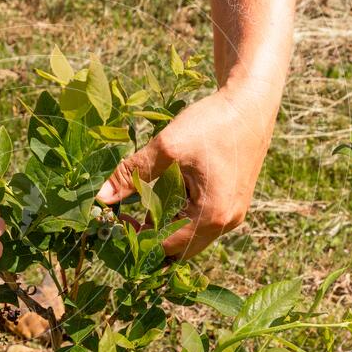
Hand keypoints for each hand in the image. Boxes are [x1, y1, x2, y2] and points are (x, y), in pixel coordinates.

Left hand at [96, 86, 277, 258]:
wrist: (250, 103)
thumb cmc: (212, 123)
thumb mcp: (167, 148)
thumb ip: (132, 174)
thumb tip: (101, 196)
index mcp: (213, 215)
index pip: (167, 246)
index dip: (138, 239)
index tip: (115, 222)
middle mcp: (226, 222)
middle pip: (179, 247)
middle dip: (149, 236)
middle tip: (122, 218)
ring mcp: (232, 214)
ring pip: (189, 235)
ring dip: (162, 225)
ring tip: (136, 206)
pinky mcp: (230, 203)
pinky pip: (199, 221)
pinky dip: (177, 214)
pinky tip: (158, 197)